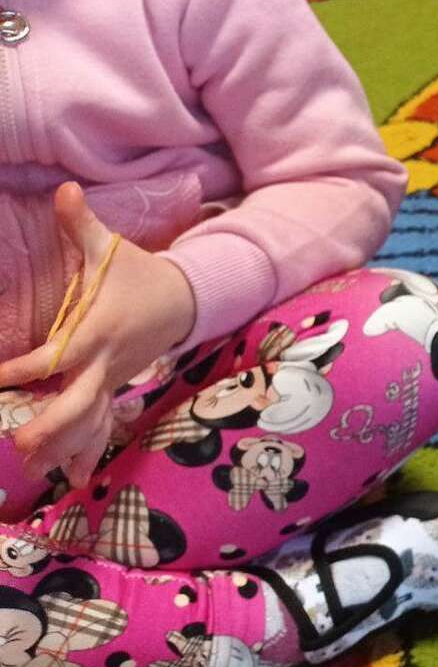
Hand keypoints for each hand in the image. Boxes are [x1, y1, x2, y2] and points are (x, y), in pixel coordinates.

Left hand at [0, 183, 195, 486]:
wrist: (187, 299)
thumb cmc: (140, 274)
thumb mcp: (112, 248)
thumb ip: (81, 224)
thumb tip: (64, 189)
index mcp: (96, 330)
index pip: (56, 355)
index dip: (24, 368)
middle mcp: (104, 363)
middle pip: (78, 403)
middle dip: (51, 425)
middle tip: (21, 443)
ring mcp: (112, 380)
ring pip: (90, 421)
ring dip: (65, 446)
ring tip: (37, 467)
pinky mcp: (116, 389)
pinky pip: (102, 425)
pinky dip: (88, 451)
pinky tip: (70, 477)